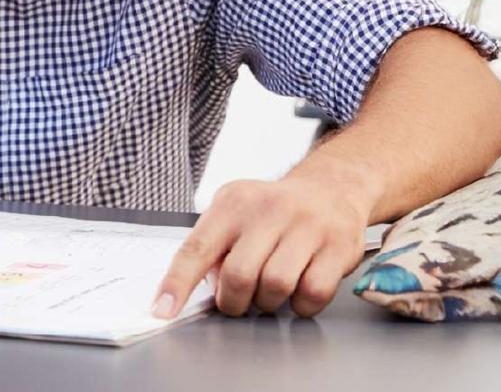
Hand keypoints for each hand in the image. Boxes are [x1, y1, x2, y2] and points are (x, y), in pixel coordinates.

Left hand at [153, 172, 372, 318]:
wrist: (330, 189)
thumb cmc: (272, 212)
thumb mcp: (234, 214)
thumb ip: (213, 248)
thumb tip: (197, 290)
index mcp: (233, 203)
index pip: (196, 248)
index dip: (177, 283)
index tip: (162, 310)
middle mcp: (269, 210)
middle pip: (238, 275)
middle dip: (233, 301)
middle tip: (238, 301)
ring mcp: (307, 226)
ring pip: (276, 286)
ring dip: (268, 302)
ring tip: (270, 292)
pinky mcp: (338, 246)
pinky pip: (312, 293)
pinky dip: (301, 305)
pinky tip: (298, 292)